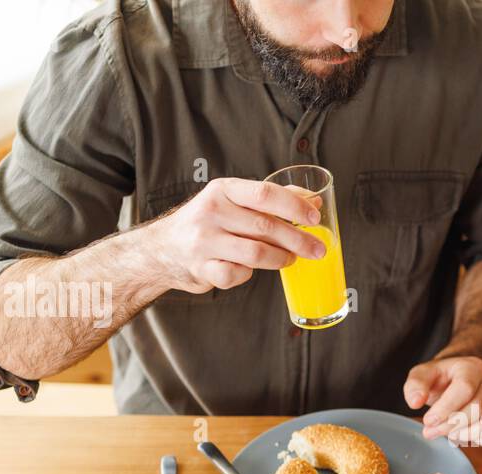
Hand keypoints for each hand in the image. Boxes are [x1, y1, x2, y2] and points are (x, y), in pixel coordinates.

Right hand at [145, 178, 327, 292]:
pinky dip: (249, 275)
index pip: (265, 193)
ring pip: (256, 253)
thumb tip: (314, 199)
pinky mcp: (201, 267)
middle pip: (266, 227)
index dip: (294, 205)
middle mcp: (212, 212)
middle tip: (318, 250)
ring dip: (281, 259)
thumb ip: (272, 199)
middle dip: (298, 240)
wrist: (163, 249)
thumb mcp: (234, 201)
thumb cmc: (209, 222)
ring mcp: (204, 241)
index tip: (315, 218)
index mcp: (223, 190)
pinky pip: (237, 275)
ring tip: (290, 259)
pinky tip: (249, 270)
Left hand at [404, 356, 481, 443]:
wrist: (460, 380)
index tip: (429, 421)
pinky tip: (469, 436)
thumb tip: (415, 401)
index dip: (445, 409)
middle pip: (477, 409)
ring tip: (451, 434)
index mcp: (473, 367)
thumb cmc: (442, 379)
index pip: (465, 389)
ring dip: (468, 435)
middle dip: (451, 426)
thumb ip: (415, 385)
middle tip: (432, 432)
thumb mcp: (423, 375)